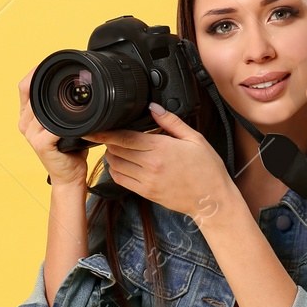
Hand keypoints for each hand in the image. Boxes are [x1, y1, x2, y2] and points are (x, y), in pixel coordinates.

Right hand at [18, 66, 89, 187]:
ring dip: (58, 99)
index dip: (34, 72)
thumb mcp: (64, 124)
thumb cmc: (69, 151)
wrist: (69, 176)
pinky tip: (77, 118)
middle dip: (47, 79)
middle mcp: (25, 123)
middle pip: (30, 92)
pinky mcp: (41, 143)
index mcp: (28, 116)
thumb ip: (63, 108)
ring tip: (75, 93)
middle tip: (69, 74)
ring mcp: (31, 133)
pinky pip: (53, 126)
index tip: (49, 64)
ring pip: (41, 106)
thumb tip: (78, 90)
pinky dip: (65, 121)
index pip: (24, 87)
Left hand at [85, 105, 233, 218]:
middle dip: (109, 141)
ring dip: (111, 155)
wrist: (212, 199)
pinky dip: (115, 170)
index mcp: (161, 148)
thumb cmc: (207, 169)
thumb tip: (153, 107)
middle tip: (110, 134)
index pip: (125, 137)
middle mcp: (150, 165)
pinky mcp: (146, 192)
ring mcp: (146, 181)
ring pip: (116, 165)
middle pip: (116, 149)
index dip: (106, 132)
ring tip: (116, 147)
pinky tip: (120, 163)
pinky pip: (121, 180)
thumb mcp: (194, 139)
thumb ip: (171, 122)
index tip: (94, 129)